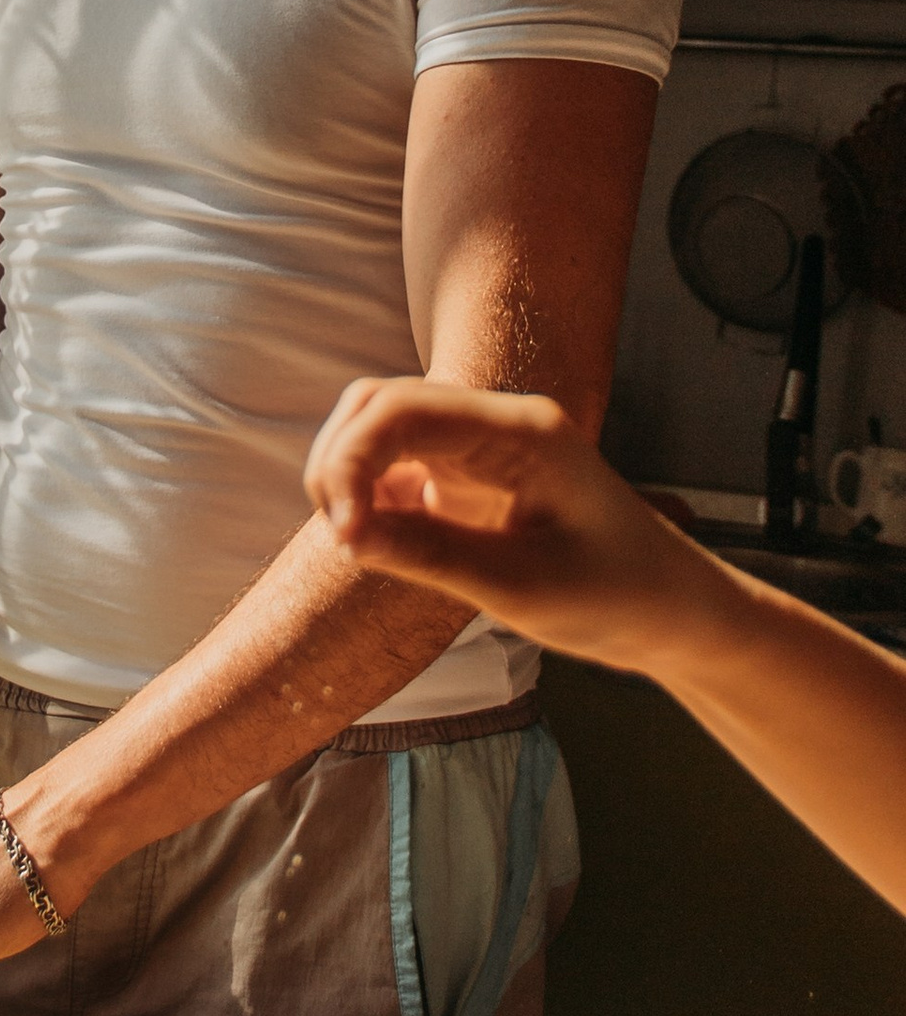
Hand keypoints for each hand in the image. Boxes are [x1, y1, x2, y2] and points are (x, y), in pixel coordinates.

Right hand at [302, 376, 708, 674]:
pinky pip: (399, 462)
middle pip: (380, 405)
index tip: (345, 535)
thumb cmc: (619, 598)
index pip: (402, 411)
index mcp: (522, 433)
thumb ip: (430, 555)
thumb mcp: (522, 588)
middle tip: (342, 537)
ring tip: (356, 540)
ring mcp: (483, 445)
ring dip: (350, 474)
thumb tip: (346, 536)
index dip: (352, 462)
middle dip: (340, 461)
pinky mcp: (471, 475)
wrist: (674, 611)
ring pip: (382, 427)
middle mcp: (498, 423)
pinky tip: (376, 538)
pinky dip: (371, 494)